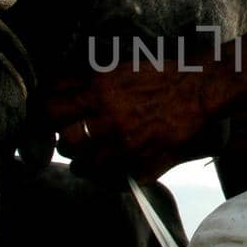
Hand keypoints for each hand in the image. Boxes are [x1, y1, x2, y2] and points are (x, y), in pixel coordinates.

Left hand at [39, 61, 220, 182]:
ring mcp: (125, 145)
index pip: (50, 110)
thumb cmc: (162, 73)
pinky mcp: (143, 163)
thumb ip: (87, 78)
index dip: (46, 116)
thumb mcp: (119, 66)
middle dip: (65, 142)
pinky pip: (110, 180)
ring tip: (88, 158)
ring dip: (82, 163)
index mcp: (99, 91)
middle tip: (72, 139)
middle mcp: (108, 120)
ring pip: (83, 166)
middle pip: (65, 142)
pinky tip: (108, 169)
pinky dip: (105, 177)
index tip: (49, 119)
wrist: (201, 89)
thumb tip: (58, 86)